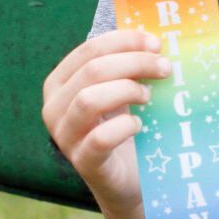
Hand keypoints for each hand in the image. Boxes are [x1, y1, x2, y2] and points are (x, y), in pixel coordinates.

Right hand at [41, 30, 167, 208]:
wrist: (126, 180)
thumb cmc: (122, 128)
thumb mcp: (120, 91)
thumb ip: (126, 66)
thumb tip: (154, 37)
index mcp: (59, 83)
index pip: (89, 50)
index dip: (124, 41)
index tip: (155, 43)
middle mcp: (53, 108)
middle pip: (92, 70)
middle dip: (134, 62)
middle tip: (164, 67)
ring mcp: (65, 137)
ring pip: (89, 100)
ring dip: (127, 91)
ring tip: (149, 96)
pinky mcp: (83, 162)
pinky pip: (101, 138)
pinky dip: (125, 127)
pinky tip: (139, 125)